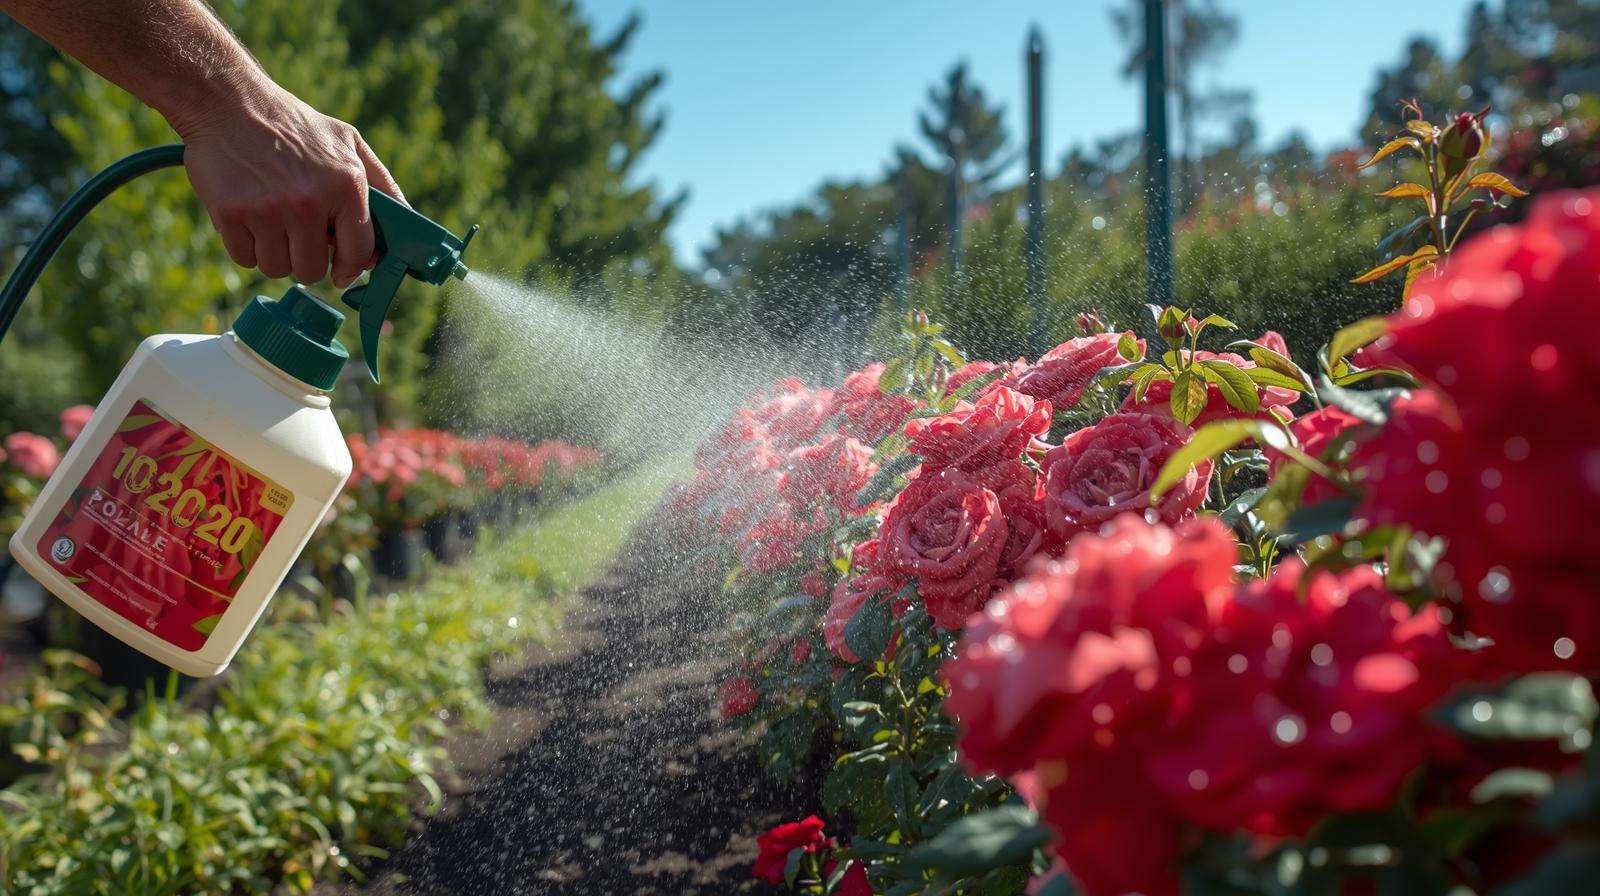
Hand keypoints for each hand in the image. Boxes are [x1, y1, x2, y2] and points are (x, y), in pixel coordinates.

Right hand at [176, 82, 404, 287]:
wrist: (230, 102)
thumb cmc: (295, 127)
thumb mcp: (349, 143)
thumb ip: (383, 185)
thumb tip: (408, 223)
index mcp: (346, 186)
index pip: (358, 253)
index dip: (350, 266)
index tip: (341, 269)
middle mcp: (309, 202)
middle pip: (312, 271)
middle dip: (306, 258)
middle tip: (298, 233)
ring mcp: (267, 210)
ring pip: (277, 269)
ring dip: (275, 254)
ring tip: (272, 221)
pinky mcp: (230, 214)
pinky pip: (246, 259)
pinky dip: (247, 246)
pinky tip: (248, 216)